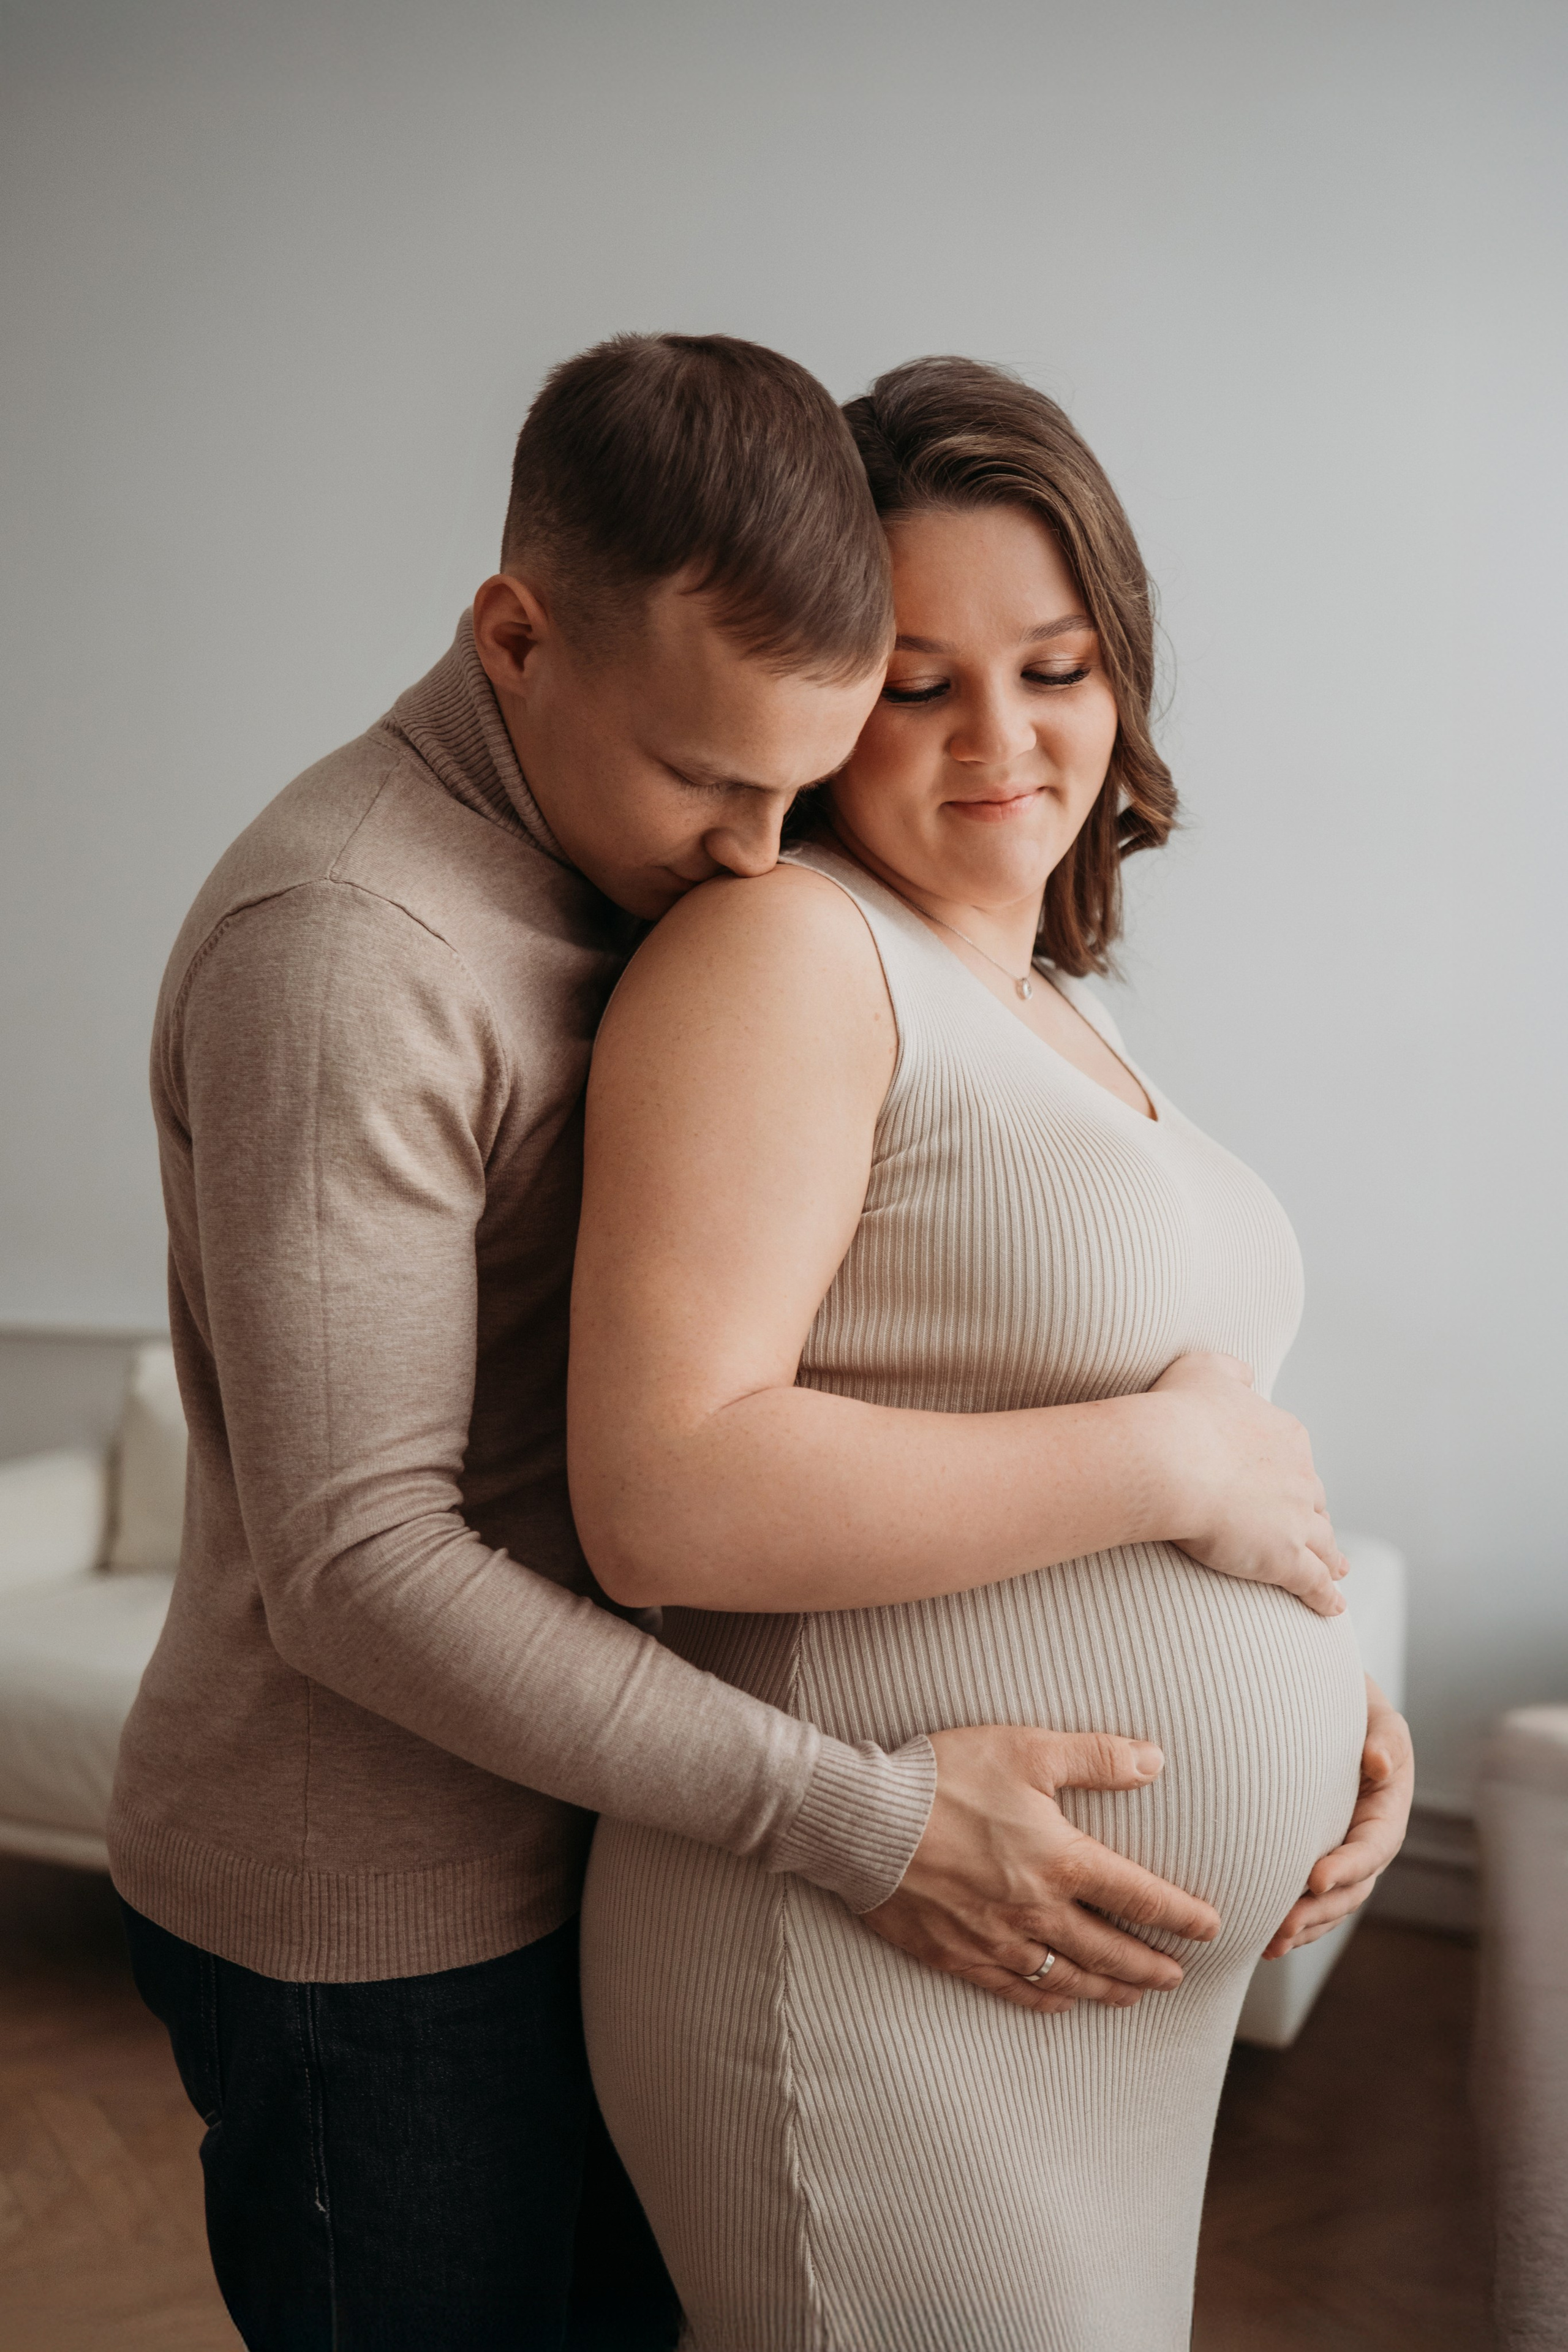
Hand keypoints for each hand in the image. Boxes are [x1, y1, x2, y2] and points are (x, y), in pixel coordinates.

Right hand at [861, 1724, 1220, 2014]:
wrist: (863, 1820)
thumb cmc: (944, 1777)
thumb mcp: (1026, 1749)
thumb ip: (1095, 1757)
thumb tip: (1155, 1760)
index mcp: (1060, 1860)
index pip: (1139, 1896)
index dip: (1181, 1916)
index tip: (1210, 1929)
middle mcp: (1036, 1911)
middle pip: (1111, 1949)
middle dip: (1151, 1966)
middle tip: (1177, 1976)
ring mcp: (996, 1940)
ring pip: (1069, 1976)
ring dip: (1108, 1989)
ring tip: (1134, 1996)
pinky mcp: (956, 1954)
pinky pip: (1014, 1989)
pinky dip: (1047, 2000)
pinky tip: (1062, 2003)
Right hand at [1149, 1352, 1346, 1617]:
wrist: (1170, 1459)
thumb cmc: (1178, 1413)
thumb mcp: (1204, 1370)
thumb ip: (1231, 1371)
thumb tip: (1248, 1376)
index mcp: (1285, 1435)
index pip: (1296, 1460)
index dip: (1291, 1475)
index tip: (1285, 1485)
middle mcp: (1300, 1476)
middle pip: (1313, 1501)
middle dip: (1314, 1515)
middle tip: (1315, 1531)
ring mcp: (1296, 1519)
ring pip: (1323, 1543)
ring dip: (1331, 1557)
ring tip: (1338, 1570)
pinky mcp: (1285, 1558)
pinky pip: (1313, 1582)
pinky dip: (1325, 1597)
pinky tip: (1332, 1607)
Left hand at [1263, 1676, 1414, 1954]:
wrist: (1325, 1707)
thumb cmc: (1353, 1707)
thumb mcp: (1377, 1715)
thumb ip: (1383, 1738)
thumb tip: (1379, 1764)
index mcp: (1387, 1810)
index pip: (1373, 1847)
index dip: (1347, 1866)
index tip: (1314, 1879)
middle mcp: (1367, 1840)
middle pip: (1352, 1889)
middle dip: (1319, 1912)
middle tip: (1282, 1928)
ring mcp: (1343, 1854)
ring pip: (1331, 1904)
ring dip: (1304, 1927)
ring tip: (1270, 1945)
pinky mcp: (1316, 1859)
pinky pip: (1310, 1900)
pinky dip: (1294, 1921)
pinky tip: (1263, 1941)